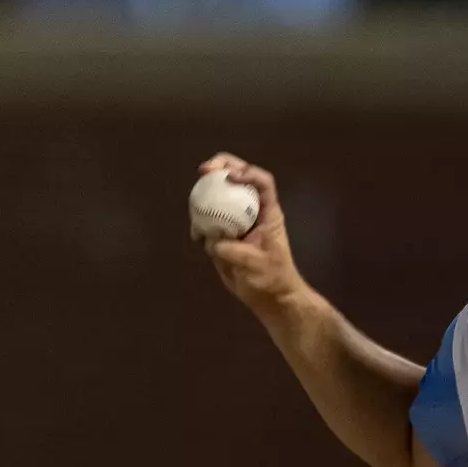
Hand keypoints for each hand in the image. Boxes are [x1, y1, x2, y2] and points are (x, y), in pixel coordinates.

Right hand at [196, 153, 307, 311]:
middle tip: (204, 170)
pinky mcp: (225, 235)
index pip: (263, 182)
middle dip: (222, 168)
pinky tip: (196, 231)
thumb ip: (232, 251)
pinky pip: (210, 220)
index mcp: (268, 213)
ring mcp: (238, 222)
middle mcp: (252, 212)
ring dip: (207, 192)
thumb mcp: (255, 264)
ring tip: (195, 197)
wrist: (271, 298)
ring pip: (222, 196)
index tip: (228, 176)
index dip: (247, 172)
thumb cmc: (272, 279)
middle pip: (239, 180)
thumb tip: (210, 241)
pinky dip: (200, 221)